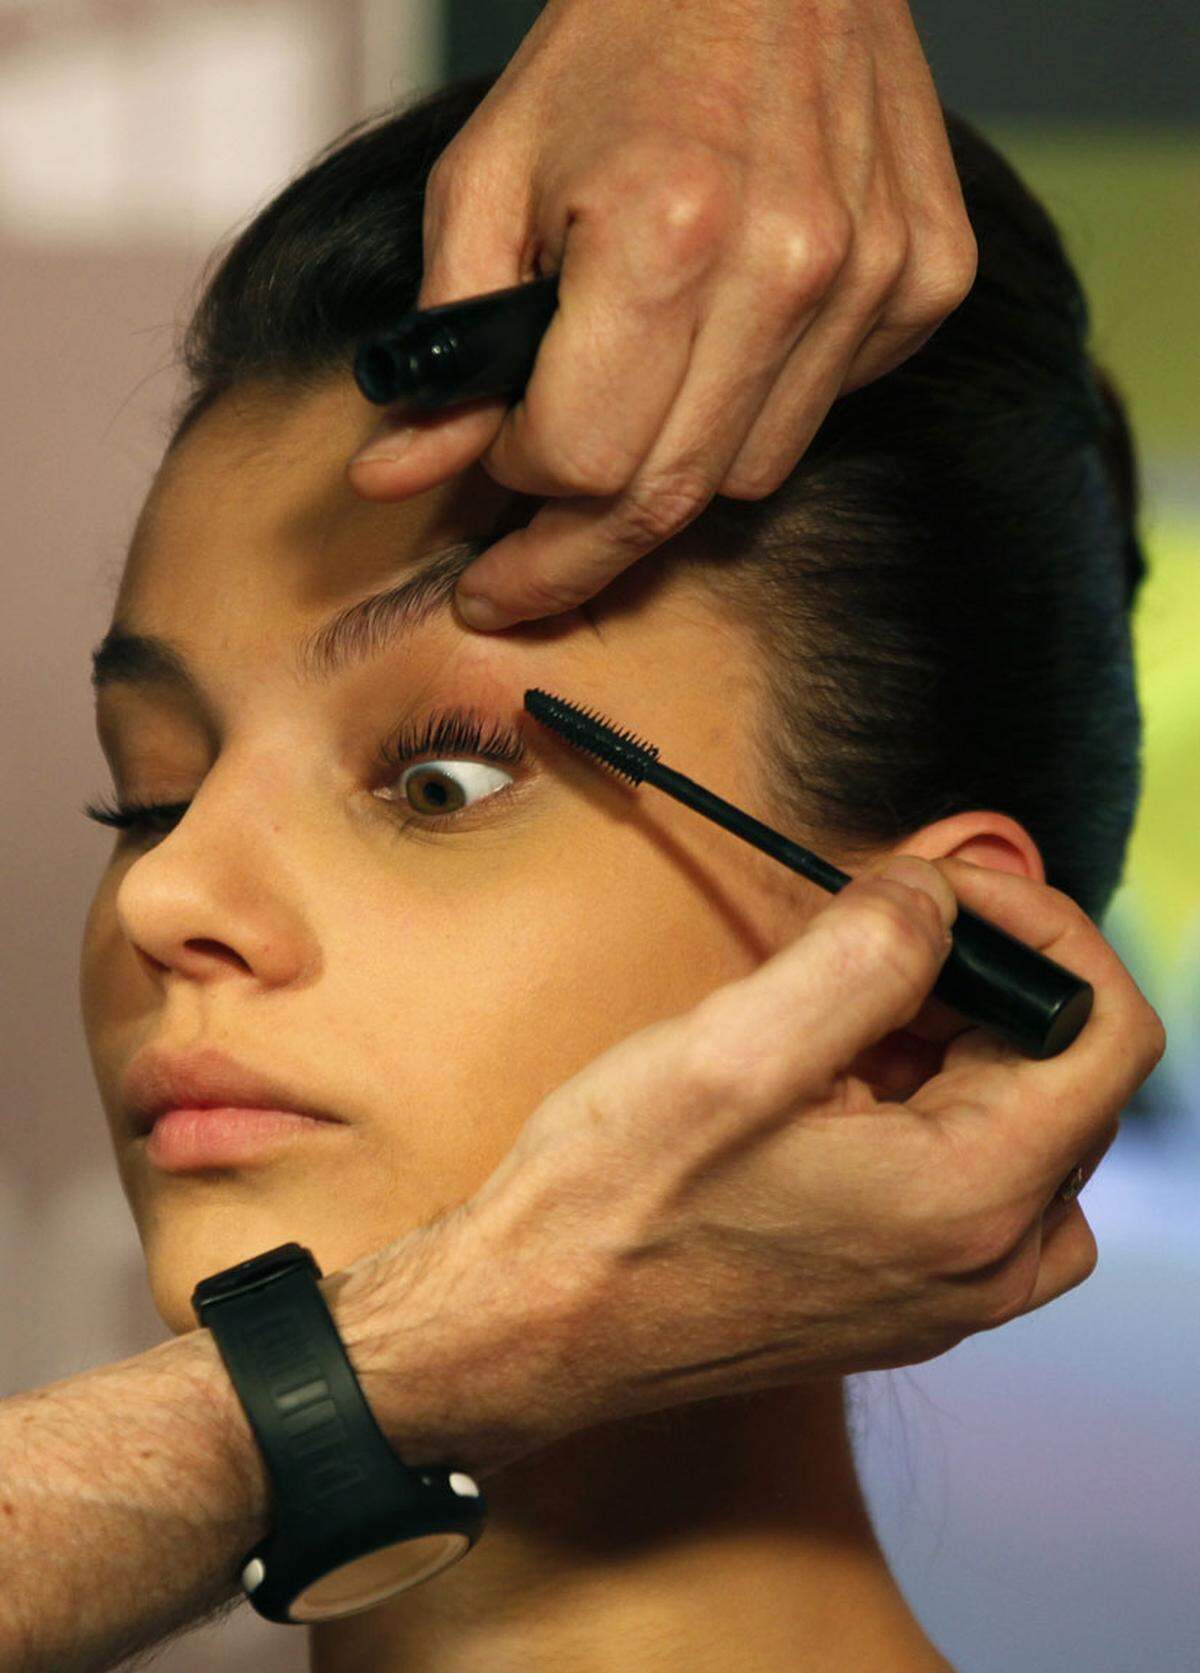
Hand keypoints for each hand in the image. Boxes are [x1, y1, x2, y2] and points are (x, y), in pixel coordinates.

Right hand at [345, 858, 1162, 1476]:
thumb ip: (872, 948)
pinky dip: (918, 1100)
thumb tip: (941, 893)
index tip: (950, 888)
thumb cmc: (613, 1205)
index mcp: (973, 1203)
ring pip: (1013, 1116)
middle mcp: (986, 1264)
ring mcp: (947, 1290)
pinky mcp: (900, 1290)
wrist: (527, 1327)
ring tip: (830, 1015)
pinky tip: (820, 1083)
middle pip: (1061, 1070)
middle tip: (871, 924)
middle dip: (976, 975)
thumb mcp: (739, 1044)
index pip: (1106, 1032)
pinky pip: (962, 1170)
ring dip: (945, 1036)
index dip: (1043, 931)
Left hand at [347, 0, 977, 630]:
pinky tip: (723, 342)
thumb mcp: (485, 180)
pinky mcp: (928, 280)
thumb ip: (443, 346)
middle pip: (666, 499)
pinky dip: (755, 410)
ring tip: (628, 406)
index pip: (581, 460)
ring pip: (746, 477)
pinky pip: (822, 413)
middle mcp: (788, 266)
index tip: (489, 479)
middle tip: (517, 579)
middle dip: (576, 555)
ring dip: (668, 473)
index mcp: (662, 231)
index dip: (516, 487)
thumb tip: (394, 480)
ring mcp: (874, 276)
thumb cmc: (610, 55)